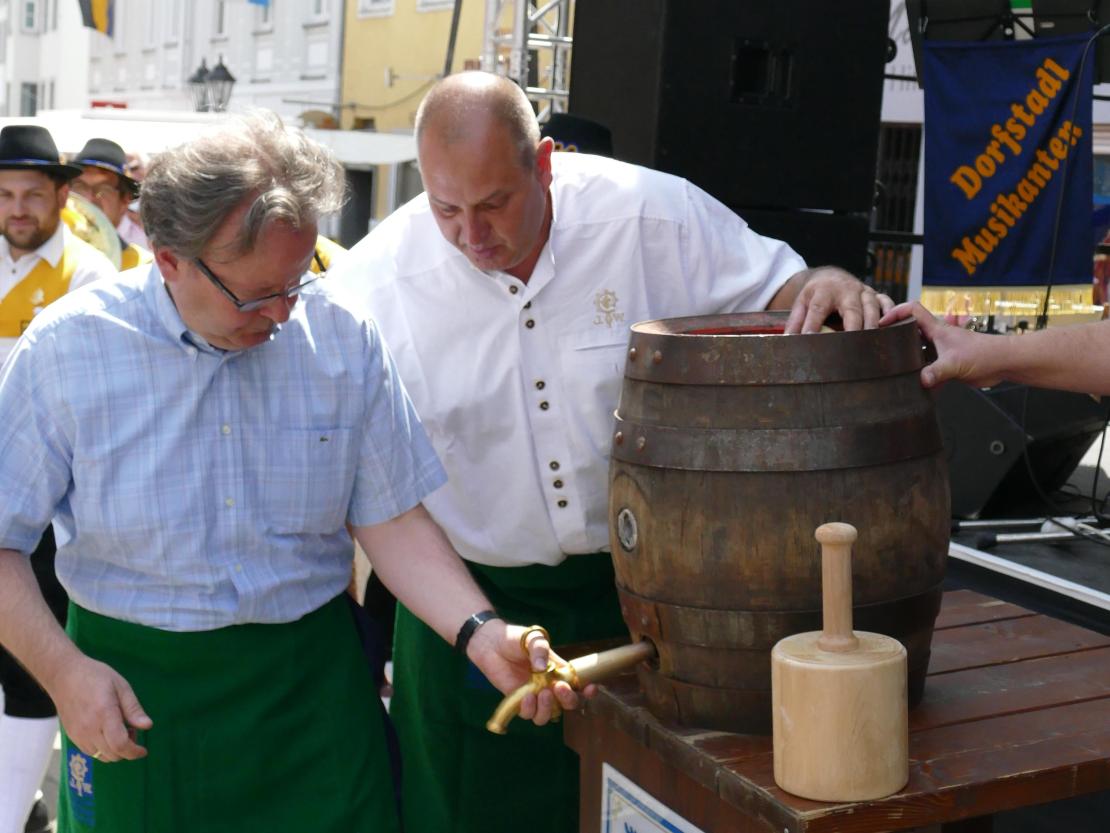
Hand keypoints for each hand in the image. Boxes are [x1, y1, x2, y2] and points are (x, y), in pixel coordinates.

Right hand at [49, 654, 152, 761]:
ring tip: (119, 730)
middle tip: (132, 730)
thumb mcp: (121, 686)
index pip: (120, 744)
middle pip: (112, 754)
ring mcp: (78, 734)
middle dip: (127, 750)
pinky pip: (90, 752)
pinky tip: (106, 732)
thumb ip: (133, 709)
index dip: (134, 752)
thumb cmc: (95, 677)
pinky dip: (102, 749)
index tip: (143, 750)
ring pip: (101, 756)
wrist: (64, 676)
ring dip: (115, 751)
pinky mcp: (71, 736)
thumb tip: (147, 726)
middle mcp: (89, 729)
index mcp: (104, 714)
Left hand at [466, 620, 593, 726]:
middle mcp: (550, 686)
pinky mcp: (519, 701)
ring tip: (542, 694)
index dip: (588, 691)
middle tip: (558, 689)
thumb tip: (542, 668)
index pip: (578, 685)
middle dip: (568, 700)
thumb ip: (540, 650)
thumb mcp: (533, 638)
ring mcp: (535, 695)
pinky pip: (529, 714)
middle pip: (567, 704)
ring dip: (549, 709)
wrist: (491, 644)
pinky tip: (526, 696)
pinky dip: (530, 709)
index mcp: (559, 671)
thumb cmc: (516, 638)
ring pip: (549, 715)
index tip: (590, 689)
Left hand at [783, 267, 892, 333]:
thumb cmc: (816, 295)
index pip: (818, 310)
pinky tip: (891, 328)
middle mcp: (846, 290)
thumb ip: (795, 322)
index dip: (813, 325)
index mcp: (824, 291)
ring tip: (872, 344)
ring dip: (873, 325)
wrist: (831, 278)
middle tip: (853, 346)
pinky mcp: (875, 294)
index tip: (808, 340)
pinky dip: (890, 314)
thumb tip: (788, 341)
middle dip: (853, 327)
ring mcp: (863, 291)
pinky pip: (886, 302)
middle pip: (851, 309)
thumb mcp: (802, 304)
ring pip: (872, 307)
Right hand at [880, 301, 1001, 387]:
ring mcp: (940, 352)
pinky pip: (928, 370)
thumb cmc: (983, 354)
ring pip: (918, 352)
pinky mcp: (946, 366)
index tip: (882, 323)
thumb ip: (936, 371)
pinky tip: (914, 388)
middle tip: (881, 348)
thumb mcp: (955, 362)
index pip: (912, 311)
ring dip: (908, 360)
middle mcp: (936, 339)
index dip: (896, 312)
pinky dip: (922, 378)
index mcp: (936, 330)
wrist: (1003, 363)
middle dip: (896, 337)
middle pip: (911, 332)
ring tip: (892, 370)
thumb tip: (920, 381)